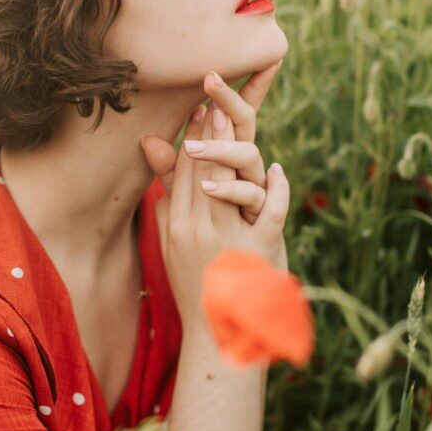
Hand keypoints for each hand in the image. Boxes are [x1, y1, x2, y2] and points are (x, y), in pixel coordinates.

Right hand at [139, 64, 290, 332]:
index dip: (190, 136)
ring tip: (236, 118)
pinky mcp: (258, 252)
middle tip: (215, 95)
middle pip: (203, 168)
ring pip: (229, 182)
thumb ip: (167, 201)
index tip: (197, 106)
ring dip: (233, 147)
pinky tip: (278, 170)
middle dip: (209, 130)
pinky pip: (269, 212)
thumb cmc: (194, 283)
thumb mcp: (173, 241)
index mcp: (177, 226)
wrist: (217, 336)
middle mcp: (198, 229)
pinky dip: (275, 189)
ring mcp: (227, 240)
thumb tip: (153, 162)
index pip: (182, 171)